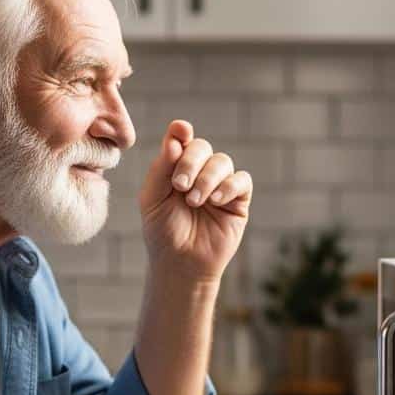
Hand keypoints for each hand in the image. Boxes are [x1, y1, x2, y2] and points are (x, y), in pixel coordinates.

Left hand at [138, 119, 252, 282]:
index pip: (181, 140)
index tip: (181, 131)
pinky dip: (229, 186)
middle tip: (179, 186)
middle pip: (202, 147)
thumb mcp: (152, 198)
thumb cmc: (162, 232)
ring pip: (222, 162)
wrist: (180, 264)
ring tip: (195, 201)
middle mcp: (199, 172)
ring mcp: (220, 185)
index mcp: (176, 168)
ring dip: (207, 178)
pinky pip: (241, 180)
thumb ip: (161, 167)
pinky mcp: (238, 201)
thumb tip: (176, 135)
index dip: (182, 132)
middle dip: (191, 162)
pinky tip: (215, 200)